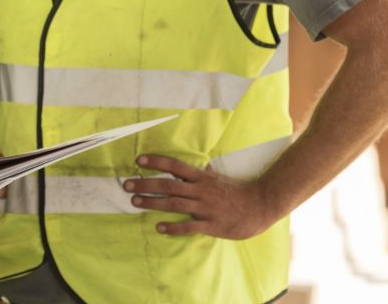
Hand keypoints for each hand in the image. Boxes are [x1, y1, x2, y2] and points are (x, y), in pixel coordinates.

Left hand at [126, 155, 279, 239]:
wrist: (261, 206)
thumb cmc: (237, 192)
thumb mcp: (218, 178)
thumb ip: (202, 174)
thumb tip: (189, 166)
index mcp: (202, 178)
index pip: (176, 166)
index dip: (157, 162)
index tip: (139, 160)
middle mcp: (201, 190)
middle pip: (169, 185)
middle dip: (146, 184)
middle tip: (127, 184)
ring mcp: (206, 208)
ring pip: (175, 204)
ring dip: (153, 203)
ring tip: (135, 201)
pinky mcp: (212, 225)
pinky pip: (189, 226)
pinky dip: (173, 227)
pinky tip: (159, 227)